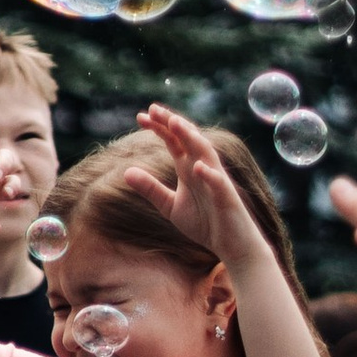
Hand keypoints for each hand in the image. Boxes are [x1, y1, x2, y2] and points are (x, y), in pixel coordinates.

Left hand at [134, 102, 273, 285]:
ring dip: (191, 138)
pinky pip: (218, 183)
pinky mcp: (227, 198)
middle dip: (173, 123)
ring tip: (175, 124)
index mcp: (188, 168)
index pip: (174, 141)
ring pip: (206, 153)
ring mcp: (216, 181)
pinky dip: (209, 174)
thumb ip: (151, 189)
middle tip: (154, 110)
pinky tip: (196, 167)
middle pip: (188, 139)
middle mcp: (203, 168)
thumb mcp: (170, 206)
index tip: (141, 116)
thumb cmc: (204, 224)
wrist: (231, 246)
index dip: (159, 127)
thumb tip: (125, 172)